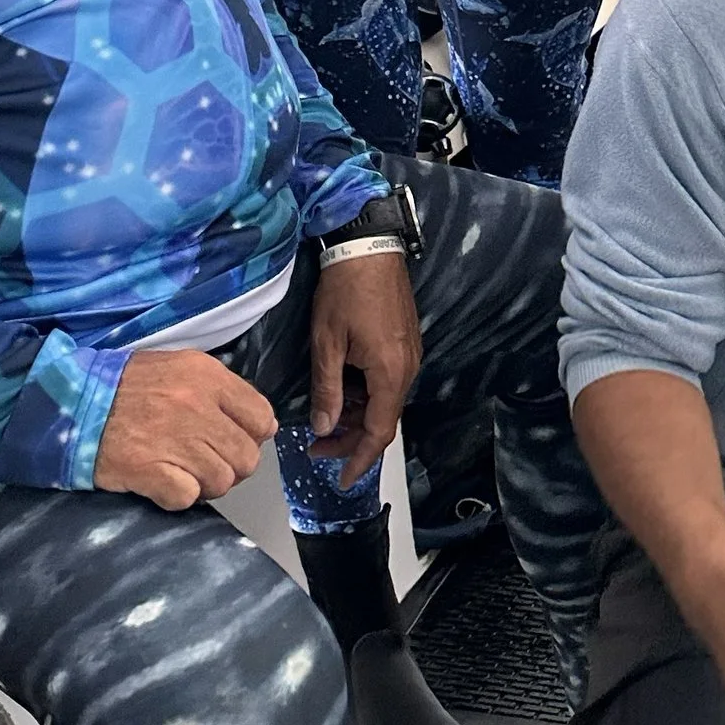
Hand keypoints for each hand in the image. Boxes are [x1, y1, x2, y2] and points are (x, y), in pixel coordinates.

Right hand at [93, 346, 276, 509]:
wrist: (68, 402)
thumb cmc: (123, 386)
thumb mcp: (176, 368)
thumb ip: (219, 392)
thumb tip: (258, 424)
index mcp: (206, 377)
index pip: (261, 418)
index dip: (250, 436)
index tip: (231, 441)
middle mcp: (196, 406)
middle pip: (246, 457)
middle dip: (229, 467)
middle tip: (204, 464)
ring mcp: (174, 439)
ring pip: (222, 481)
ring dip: (204, 485)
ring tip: (180, 472)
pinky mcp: (150, 471)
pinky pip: (188, 498)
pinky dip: (177, 497)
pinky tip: (161, 482)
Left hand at [307, 251, 420, 482]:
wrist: (369, 245)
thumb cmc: (345, 290)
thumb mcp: (327, 343)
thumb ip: (327, 390)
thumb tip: (324, 428)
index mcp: (390, 374)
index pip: (379, 433)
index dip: (359, 460)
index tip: (341, 479)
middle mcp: (407, 369)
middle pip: (382, 420)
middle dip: (350, 438)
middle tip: (315, 446)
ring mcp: (409, 355)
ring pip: (384, 401)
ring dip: (356, 415)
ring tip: (322, 416)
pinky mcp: (404, 342)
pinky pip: (386, 381)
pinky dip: (364, 395)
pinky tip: (341, 390)